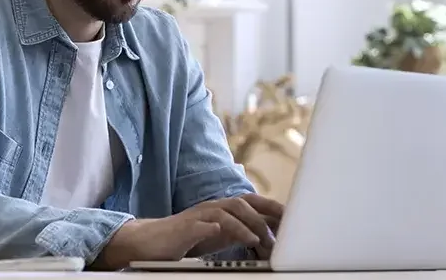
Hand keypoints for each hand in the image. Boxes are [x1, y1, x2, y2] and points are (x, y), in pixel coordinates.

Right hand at [93, 193, 283, 268]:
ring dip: (245, 225)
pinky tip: (222, 232)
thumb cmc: (186, 239)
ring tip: (258, 239)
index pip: (252, 202)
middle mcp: (212, 208)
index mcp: (222, 209)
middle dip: (264, 214)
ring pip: (225, 211)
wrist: (151, 242)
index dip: (272, 207)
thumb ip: (239, 231)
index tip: (293, 218)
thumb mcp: (218, 235)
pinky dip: (214, 227)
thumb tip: (264, 235)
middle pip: (242, 202)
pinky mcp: (184, 228)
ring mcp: (198, 216)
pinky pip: (201, 225)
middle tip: (282, 230)